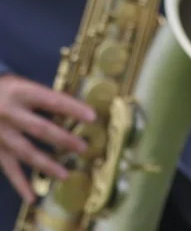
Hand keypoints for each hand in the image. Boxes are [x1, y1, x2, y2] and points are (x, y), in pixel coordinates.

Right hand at [0, 74, 95, 203]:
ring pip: (26, 152)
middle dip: (63, 140)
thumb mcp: (21, 84)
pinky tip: (33, 196)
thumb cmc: (4, 89)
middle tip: (83, 148)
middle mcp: (10, 114)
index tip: (92, 117)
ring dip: (47, 165)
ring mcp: (0, 134)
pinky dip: (20, 184)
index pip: (52, 101)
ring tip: (65, 174)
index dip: (73, 109)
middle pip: (40, 129)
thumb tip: (75, 107)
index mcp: (21, 92)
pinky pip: (8, 169)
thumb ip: (42, 96)